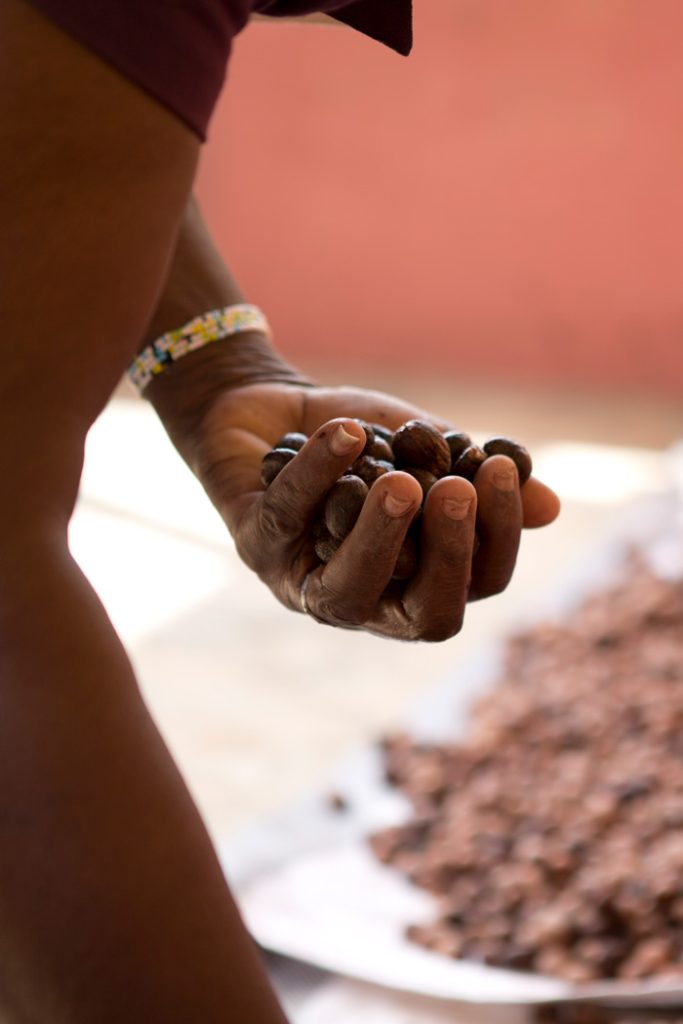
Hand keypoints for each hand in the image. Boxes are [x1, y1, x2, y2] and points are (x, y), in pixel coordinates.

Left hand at [182, 381, 559, 640]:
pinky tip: (348, 433)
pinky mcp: (254, 547)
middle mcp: (364, 599)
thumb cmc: (358, 441)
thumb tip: (549, 507)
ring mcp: (304, 582)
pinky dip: (319, 474)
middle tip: (454, 491)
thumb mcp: (423, 450)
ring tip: (401, 480)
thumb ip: (474, 478)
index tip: (500, 470)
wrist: (271, 408)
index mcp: (414, 581)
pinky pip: (289, 518)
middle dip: (446, 558)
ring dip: (379, 536)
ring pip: (346, 593)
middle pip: (422, 616)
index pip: (474, 586)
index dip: (496, 538)